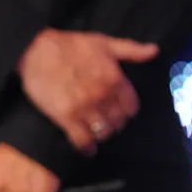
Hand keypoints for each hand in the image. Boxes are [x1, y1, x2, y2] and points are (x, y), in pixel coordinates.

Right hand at [16, 28, 157, 153]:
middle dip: (115, 124)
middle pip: (118, 122)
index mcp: (115, 79)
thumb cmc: (69, 44)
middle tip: (107, 123)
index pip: (131, 107)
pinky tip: (88, 149)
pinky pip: (82, 140)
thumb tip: (154, 50)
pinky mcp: (66, 117)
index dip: (127, 111)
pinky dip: (87, 148)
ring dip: (101, 135)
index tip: (121, 112)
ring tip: (97, 133)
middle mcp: (103, 95)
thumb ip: (130, 49)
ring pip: (103, 132)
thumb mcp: (103, 42)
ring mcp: (84, 108)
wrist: (37, 51)